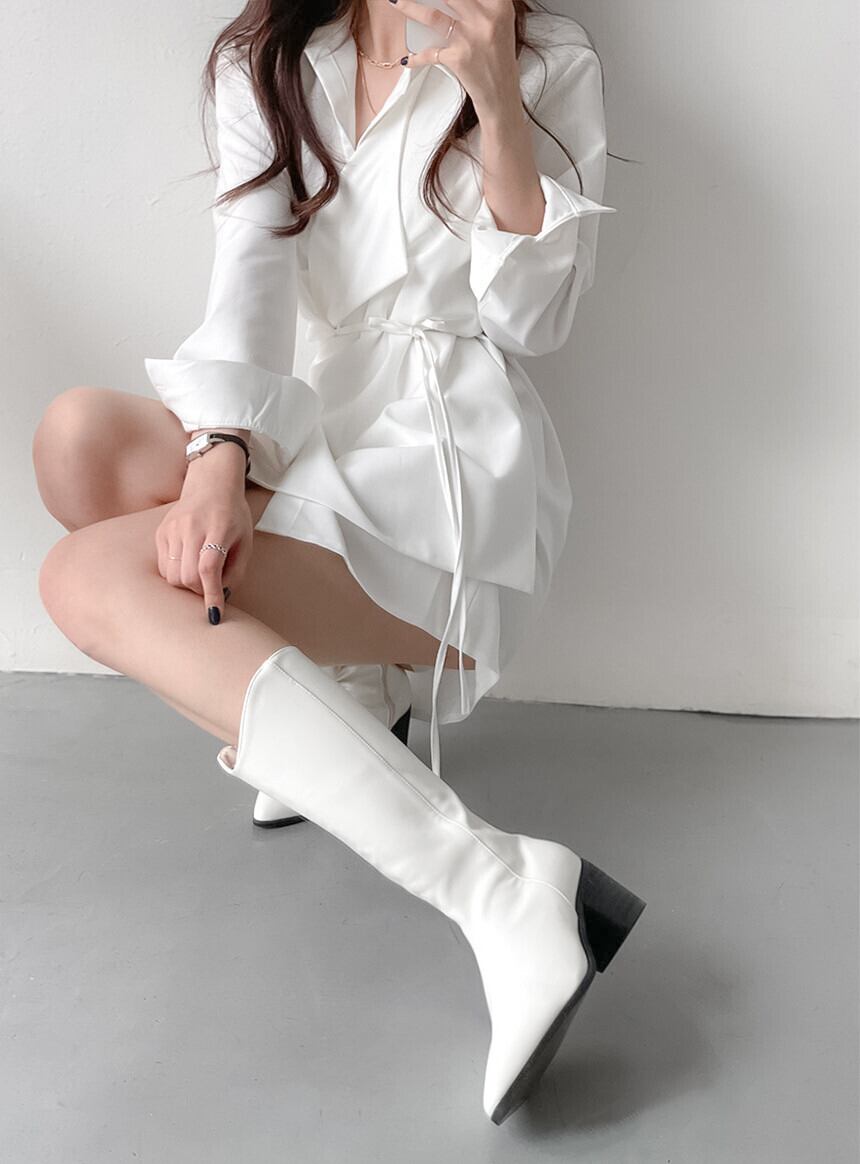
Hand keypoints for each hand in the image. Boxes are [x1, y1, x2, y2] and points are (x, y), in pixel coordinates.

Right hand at [155, 467, 253, 623]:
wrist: (212, 484)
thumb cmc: (233, 516)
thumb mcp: (245, 542)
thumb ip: (235, 571)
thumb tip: (221, 597)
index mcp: (218, 528)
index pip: (208, 568)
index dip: (211, 595)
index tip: (214, 615)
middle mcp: (191, 528)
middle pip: (187, 576)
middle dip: (199, 590)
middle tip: (210, 585)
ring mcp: (172, 529)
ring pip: (171, 575)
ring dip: (186, 584)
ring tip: (199, 573)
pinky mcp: (161, 532)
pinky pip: (162, 566)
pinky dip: (175, 573)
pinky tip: (187, 563)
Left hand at [396, 0, 520, 122]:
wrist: (501, 94)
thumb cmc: (498, 58)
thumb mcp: (500, 23)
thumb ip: (484, 5)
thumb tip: (452, 1)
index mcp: (499, 6)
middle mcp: (485, 19)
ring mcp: (470, 39)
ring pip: (433, 15)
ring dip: (409, 7)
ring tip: (395, 1)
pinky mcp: (458, 58)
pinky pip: (430, 54)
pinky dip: (416, 57)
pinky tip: (406, 58)